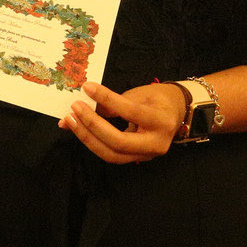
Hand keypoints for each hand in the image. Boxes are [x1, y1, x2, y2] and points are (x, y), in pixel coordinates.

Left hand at [59, 80, 185, 163]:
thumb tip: (85, 105)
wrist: (176, 114)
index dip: (107, 99)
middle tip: (74, 109)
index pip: (131, 111)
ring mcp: (146, 156)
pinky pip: (111, 154)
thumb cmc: (159, 100)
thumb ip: (114, 102)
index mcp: (162, 121)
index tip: (87, 87)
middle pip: (119, 142)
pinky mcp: (136, 159)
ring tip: (70, 120)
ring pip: (111, 154)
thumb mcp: (140, 94)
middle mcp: (156, 143)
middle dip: (92, 125)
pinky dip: (93, 142)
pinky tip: (79, 129)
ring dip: (87, 137)